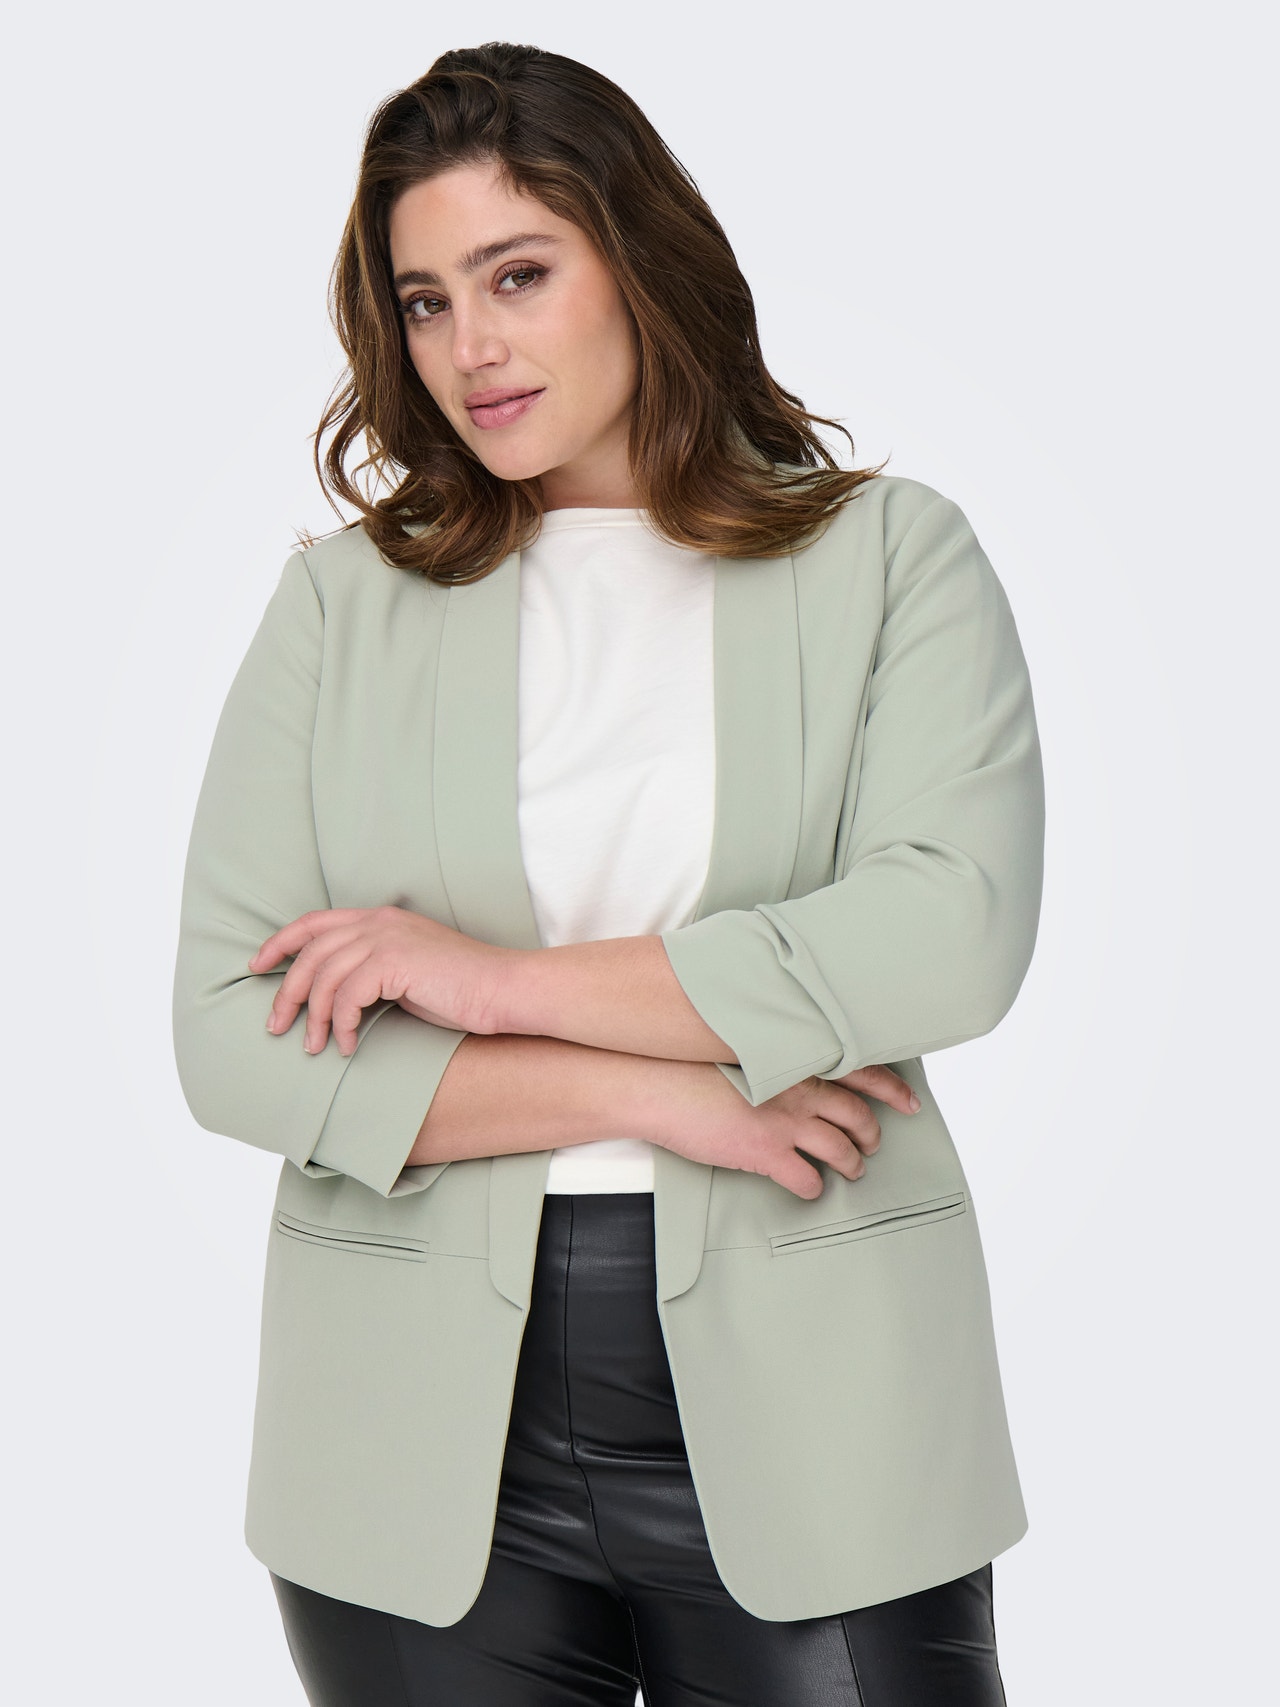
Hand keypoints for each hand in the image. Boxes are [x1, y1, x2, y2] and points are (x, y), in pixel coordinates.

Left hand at [248, 906, 512, 1055]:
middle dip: (286, 991)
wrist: (503, 990)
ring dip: (314, 1017)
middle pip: (310, 951)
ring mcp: (387, 938)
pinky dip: (342, 1024)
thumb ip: (371, 973)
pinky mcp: (395, 961)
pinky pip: (348, 995)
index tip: (257, 967)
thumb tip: (333, 999)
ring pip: (324, 976)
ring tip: (316, 1046)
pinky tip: (350, 1045)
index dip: (279, 943)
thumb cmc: (462, 990)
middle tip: (276, 1026)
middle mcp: (378, 922)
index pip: (313, 922)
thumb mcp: (408, 974)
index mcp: (379, 918)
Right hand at [642, 1062, 922, 1199]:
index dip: (891, 1088)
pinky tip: (810, 1188)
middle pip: (857, 1115)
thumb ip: (775, 1058)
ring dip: (852, 1163)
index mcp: (796, 1060)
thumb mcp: (742, 1048)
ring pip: (840, 1149)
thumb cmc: (691, 1065)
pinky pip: (807, 1179)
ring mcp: (785, 1121)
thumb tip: (794, 1068)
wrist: (660, 1086)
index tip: (910, 1101)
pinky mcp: (766, 1153)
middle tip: (874, 1144)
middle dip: (872, 1134)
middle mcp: (799, 1089)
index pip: (861, 1071)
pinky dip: (815, 1187)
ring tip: (853, 1169)